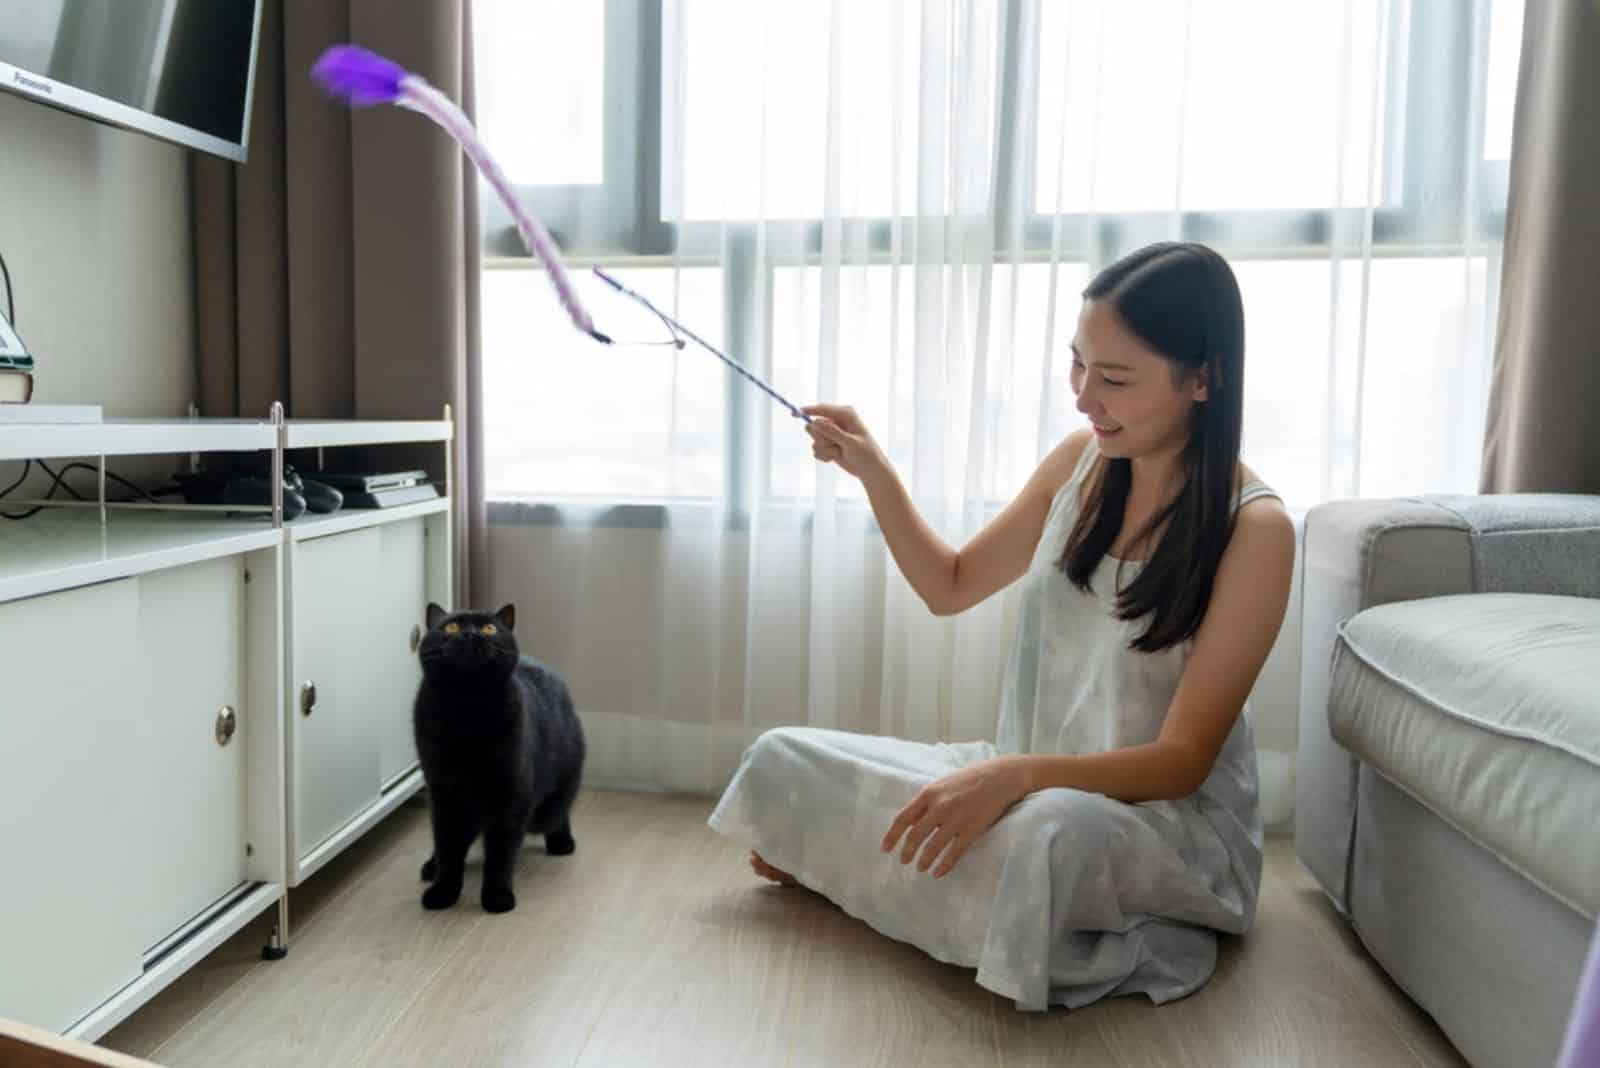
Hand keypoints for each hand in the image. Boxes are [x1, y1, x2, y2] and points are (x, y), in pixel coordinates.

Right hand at [803, 404, 889, 484]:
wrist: (869, 470)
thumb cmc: (866, 454)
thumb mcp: (851, 443)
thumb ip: (834, 433)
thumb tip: (816, 422)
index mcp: (845, 414)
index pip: (822, 409)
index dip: (807, 410)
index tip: (794, 413)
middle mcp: (836, 421)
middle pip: (814, 426)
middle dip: (822, 439)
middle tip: (835, 446)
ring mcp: (830, 433)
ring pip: (814, 440)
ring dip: (825, 450)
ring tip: (839, 452)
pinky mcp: (827, 444)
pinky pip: (815, 449)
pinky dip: (824, 456)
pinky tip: (836, 457)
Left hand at [881, 757, 1027, 877]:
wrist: (1000, 776)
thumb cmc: (969, 779)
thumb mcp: (943, 784)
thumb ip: (927, 802)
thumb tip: (910, 822)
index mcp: (929, 793)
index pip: (903, 818)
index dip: (892, 836)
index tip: (885, 849)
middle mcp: (940, 806)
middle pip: (916, 835)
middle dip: (907, 851)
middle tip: (904, 861)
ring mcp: (956, 818)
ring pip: (933, 847)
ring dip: (924, 860)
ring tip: (920, 868)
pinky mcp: (972, 829)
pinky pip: (954, 852)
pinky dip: (944, 865)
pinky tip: (938, 873)